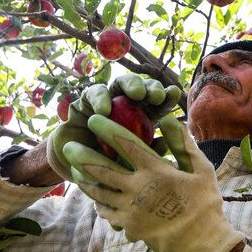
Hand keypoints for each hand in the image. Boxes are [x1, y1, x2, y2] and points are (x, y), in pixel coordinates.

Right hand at [46, 76, 183, 180]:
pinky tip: (103, 109)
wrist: (76, 168)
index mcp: (144, 118)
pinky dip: (100, 99)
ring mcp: (108, 100)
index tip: (174, 94)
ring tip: (137, 93)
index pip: (159, 104)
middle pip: (144, 89)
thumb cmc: (109, 167)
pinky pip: (94, 93)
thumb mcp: (130, 161)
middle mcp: (127, 106)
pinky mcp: (86, 101)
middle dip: (152, 88)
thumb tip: (164, 142)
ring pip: (122, 83)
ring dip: (132, 85)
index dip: (167, 97)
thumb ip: (147, 151)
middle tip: (157, 95)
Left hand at [63, 114, 242, 251]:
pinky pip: (106, 211)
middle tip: (68, 147)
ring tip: (74, 171)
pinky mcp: (128, 226)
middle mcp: (137, 189)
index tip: (94, 120)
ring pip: (98, 192)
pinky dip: (98, 202)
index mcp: (155, 171)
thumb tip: (169, 120)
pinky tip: (94, 196)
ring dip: (84, 180)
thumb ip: (183, 144)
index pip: (125, 144)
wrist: (200, 243)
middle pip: (101, 169)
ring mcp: (130, 209)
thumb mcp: (201, 169)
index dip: (106, 130)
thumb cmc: (204, 203)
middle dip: (82, 156)